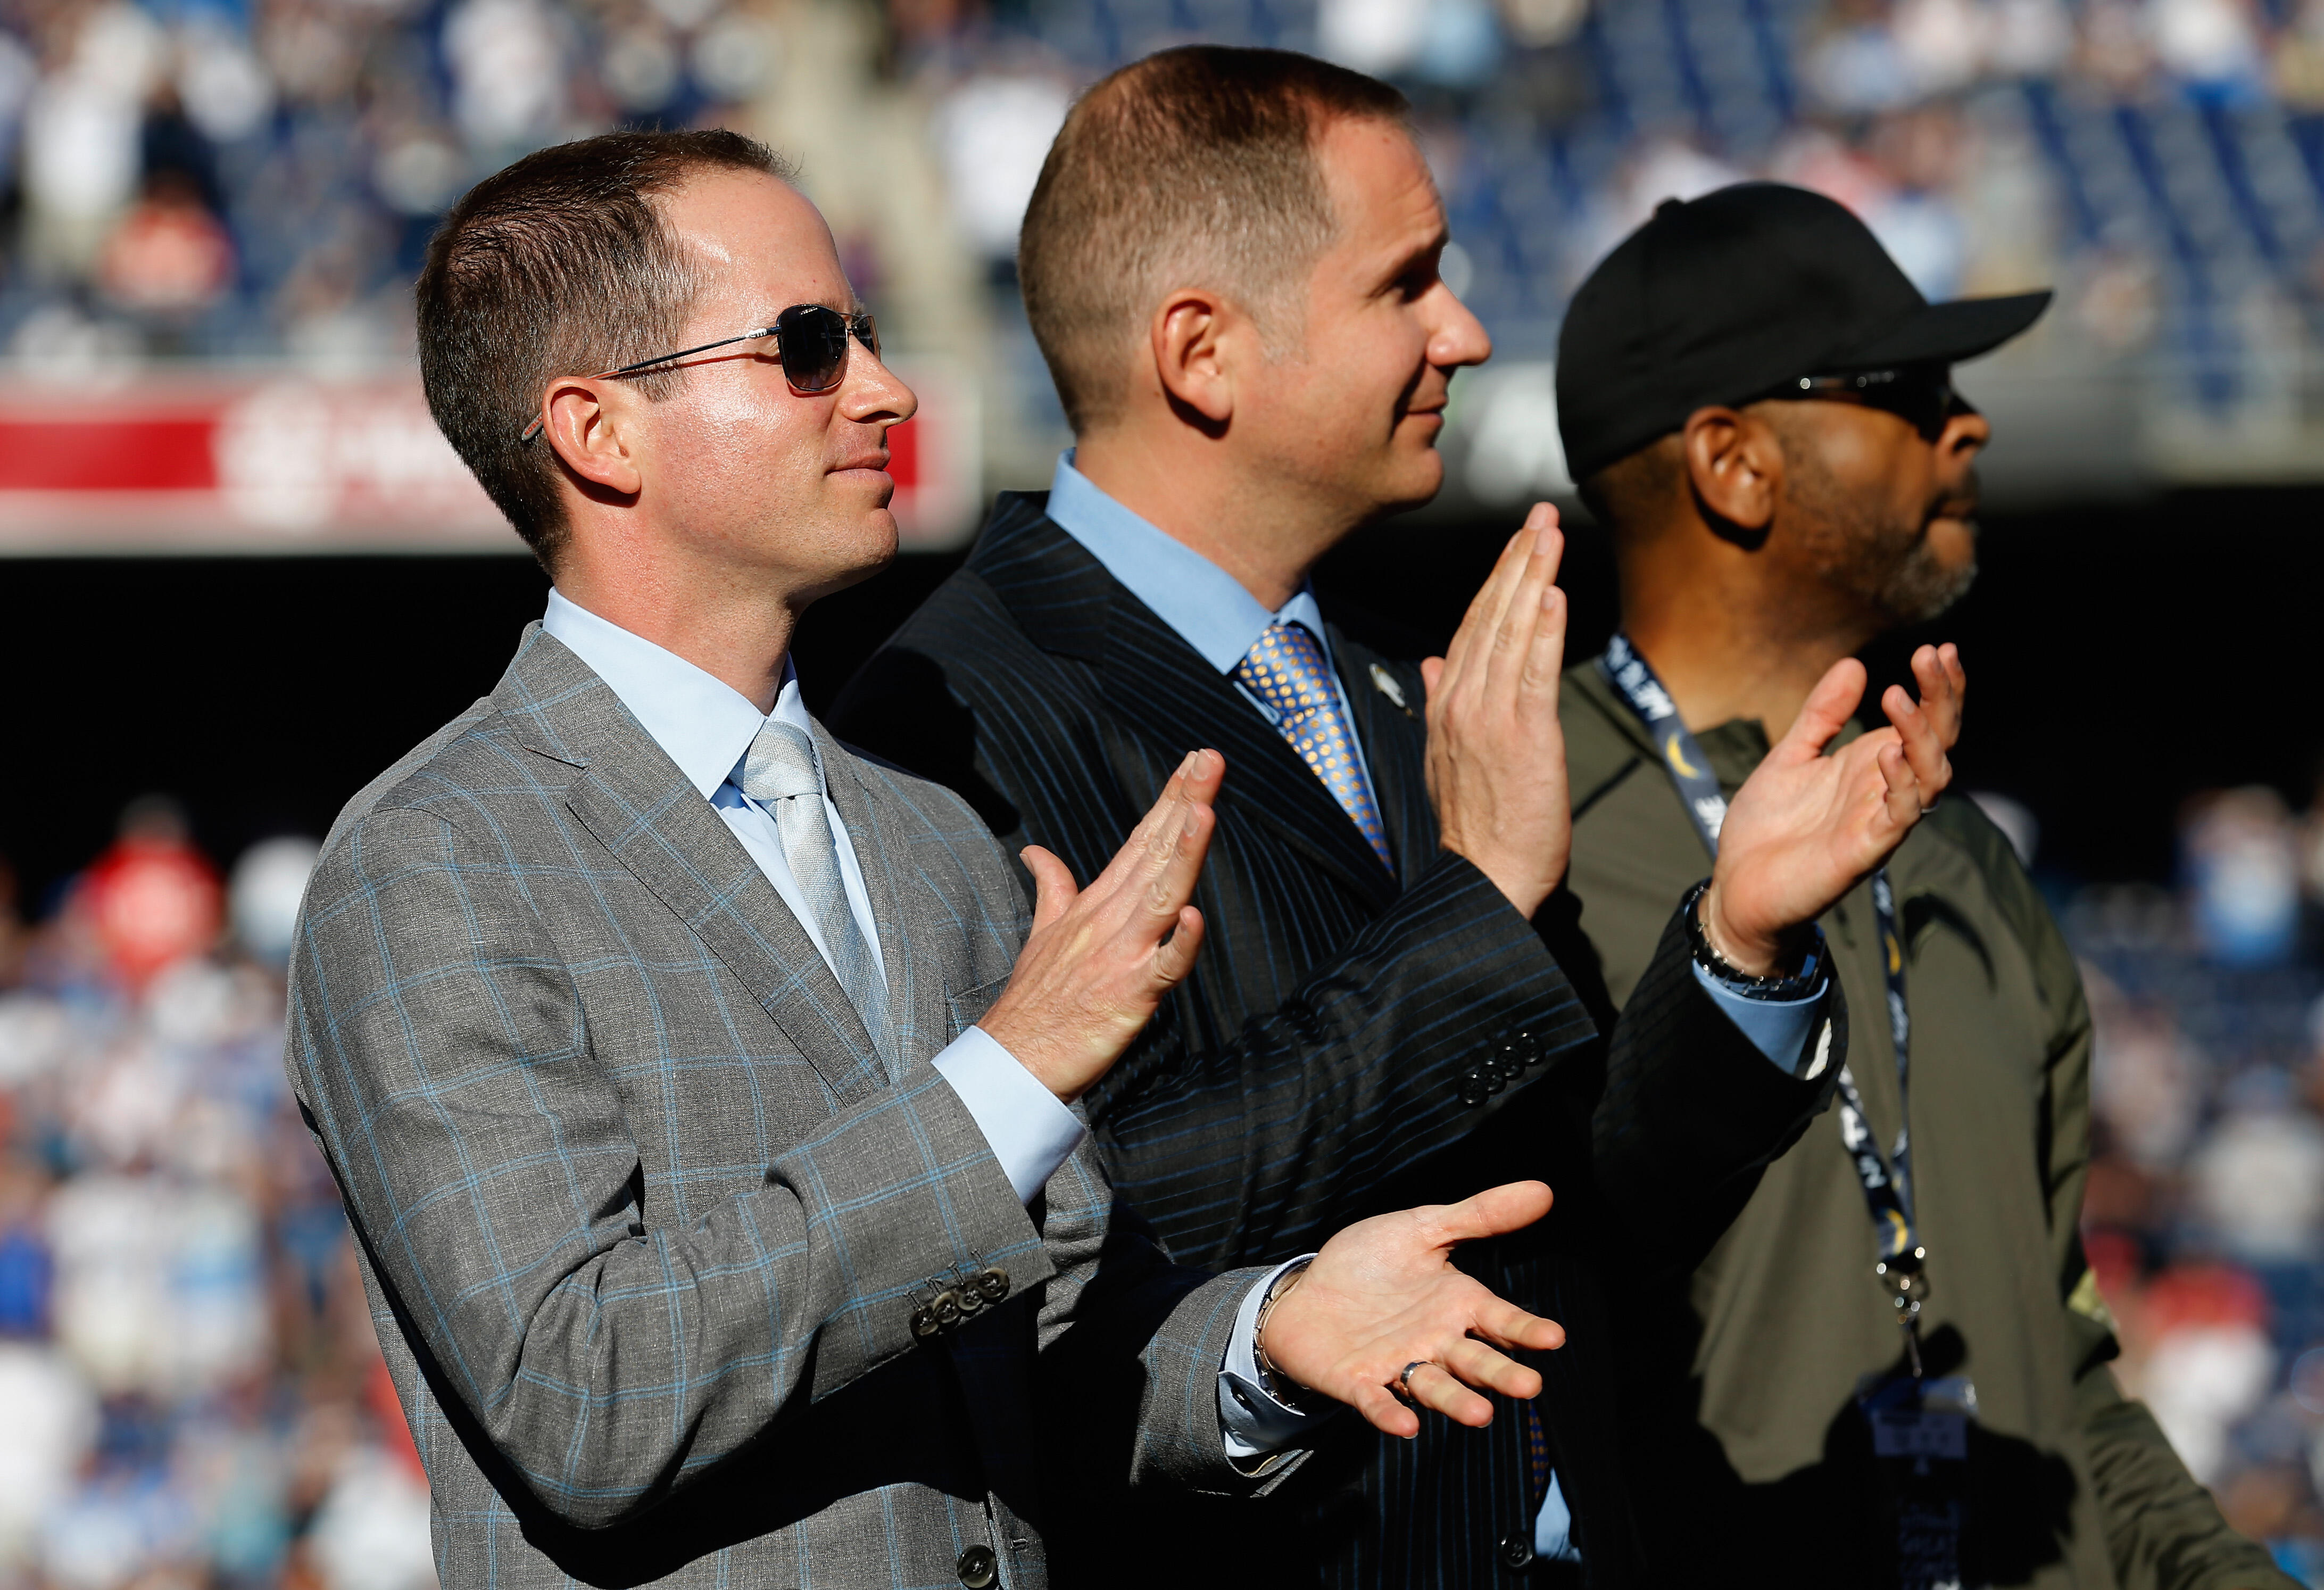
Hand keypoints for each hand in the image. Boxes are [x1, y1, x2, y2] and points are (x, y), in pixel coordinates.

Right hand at [979, 749, 1222, 1101]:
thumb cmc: (1034, 1000)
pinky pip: (1162, 967)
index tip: (1194, 762)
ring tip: (1203, 809)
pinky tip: (1194, 916)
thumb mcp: (1043, 933)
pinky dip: (1180, 944)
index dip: (1169, 800)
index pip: (1140, 841)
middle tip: (1210, 758)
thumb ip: (1051, 888)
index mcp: (1096, 904)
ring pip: (1160, 895)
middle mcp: (1109, 920)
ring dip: (1183, 852)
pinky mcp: (1129, 994)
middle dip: (1184, 803)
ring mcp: (1120, 954)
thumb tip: (1035, 852)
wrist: (1012, 1059)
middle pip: (1154, 853)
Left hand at [1259, 1181, 1564, 1439]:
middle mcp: (1435, 1342)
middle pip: (1475, 1362)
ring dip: (1456, 1402)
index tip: (1554, 1337)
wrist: (1305, 1291)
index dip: (1526, 1329)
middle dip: (1501, 1374)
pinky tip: (1405, 1425)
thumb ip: (1479, 1216)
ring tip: (1481, 1415)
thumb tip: (1544, 1189)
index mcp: (1457, 1306)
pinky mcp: (1357, 1381)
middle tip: (1530, 1387)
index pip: (1501, 1321)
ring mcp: (1397, 1365)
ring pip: (1433, 1387)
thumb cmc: (1371, 1263)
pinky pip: (1376, 1400)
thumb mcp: (1423, 1228)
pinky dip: (1389, 1412)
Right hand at [1419, 504, 1570, 917]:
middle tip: (1539, 514)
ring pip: (1513, 632)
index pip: (1473, 625)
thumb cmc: (1477, 825)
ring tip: (1548, 534)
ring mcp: (1490, 717)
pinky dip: (1544, 630)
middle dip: (1516, 559)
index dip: (1497, 578)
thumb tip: (1433, 663)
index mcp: (1448, 704)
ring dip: (1532, 577)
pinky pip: (1535, 673)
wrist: (1485, 878)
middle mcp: (1463, 702)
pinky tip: (1553, 594)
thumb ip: (1441, 701)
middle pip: (1492, 616)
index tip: (1517, 539)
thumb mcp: (1446, 756)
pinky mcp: (1525, 737)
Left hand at [1705, 644, 1966, 974]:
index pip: (1923, 722)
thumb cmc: (1767, 828)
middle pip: (1937, 741)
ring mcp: (1880, 821)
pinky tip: (1886, 752)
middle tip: (1930, 656)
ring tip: (1898, 697)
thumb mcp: (1790, 756)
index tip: (1937, 648)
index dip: (1938, 688)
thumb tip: (1855, 664)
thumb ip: (1822, 715)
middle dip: (1941, 699)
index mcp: (1872, 766)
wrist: (1736, 888)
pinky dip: (1901, 784)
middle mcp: (1886, 791)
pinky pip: (1900, 816)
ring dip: (1920, 735)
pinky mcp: (1865, 852)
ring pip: (1930, 776)